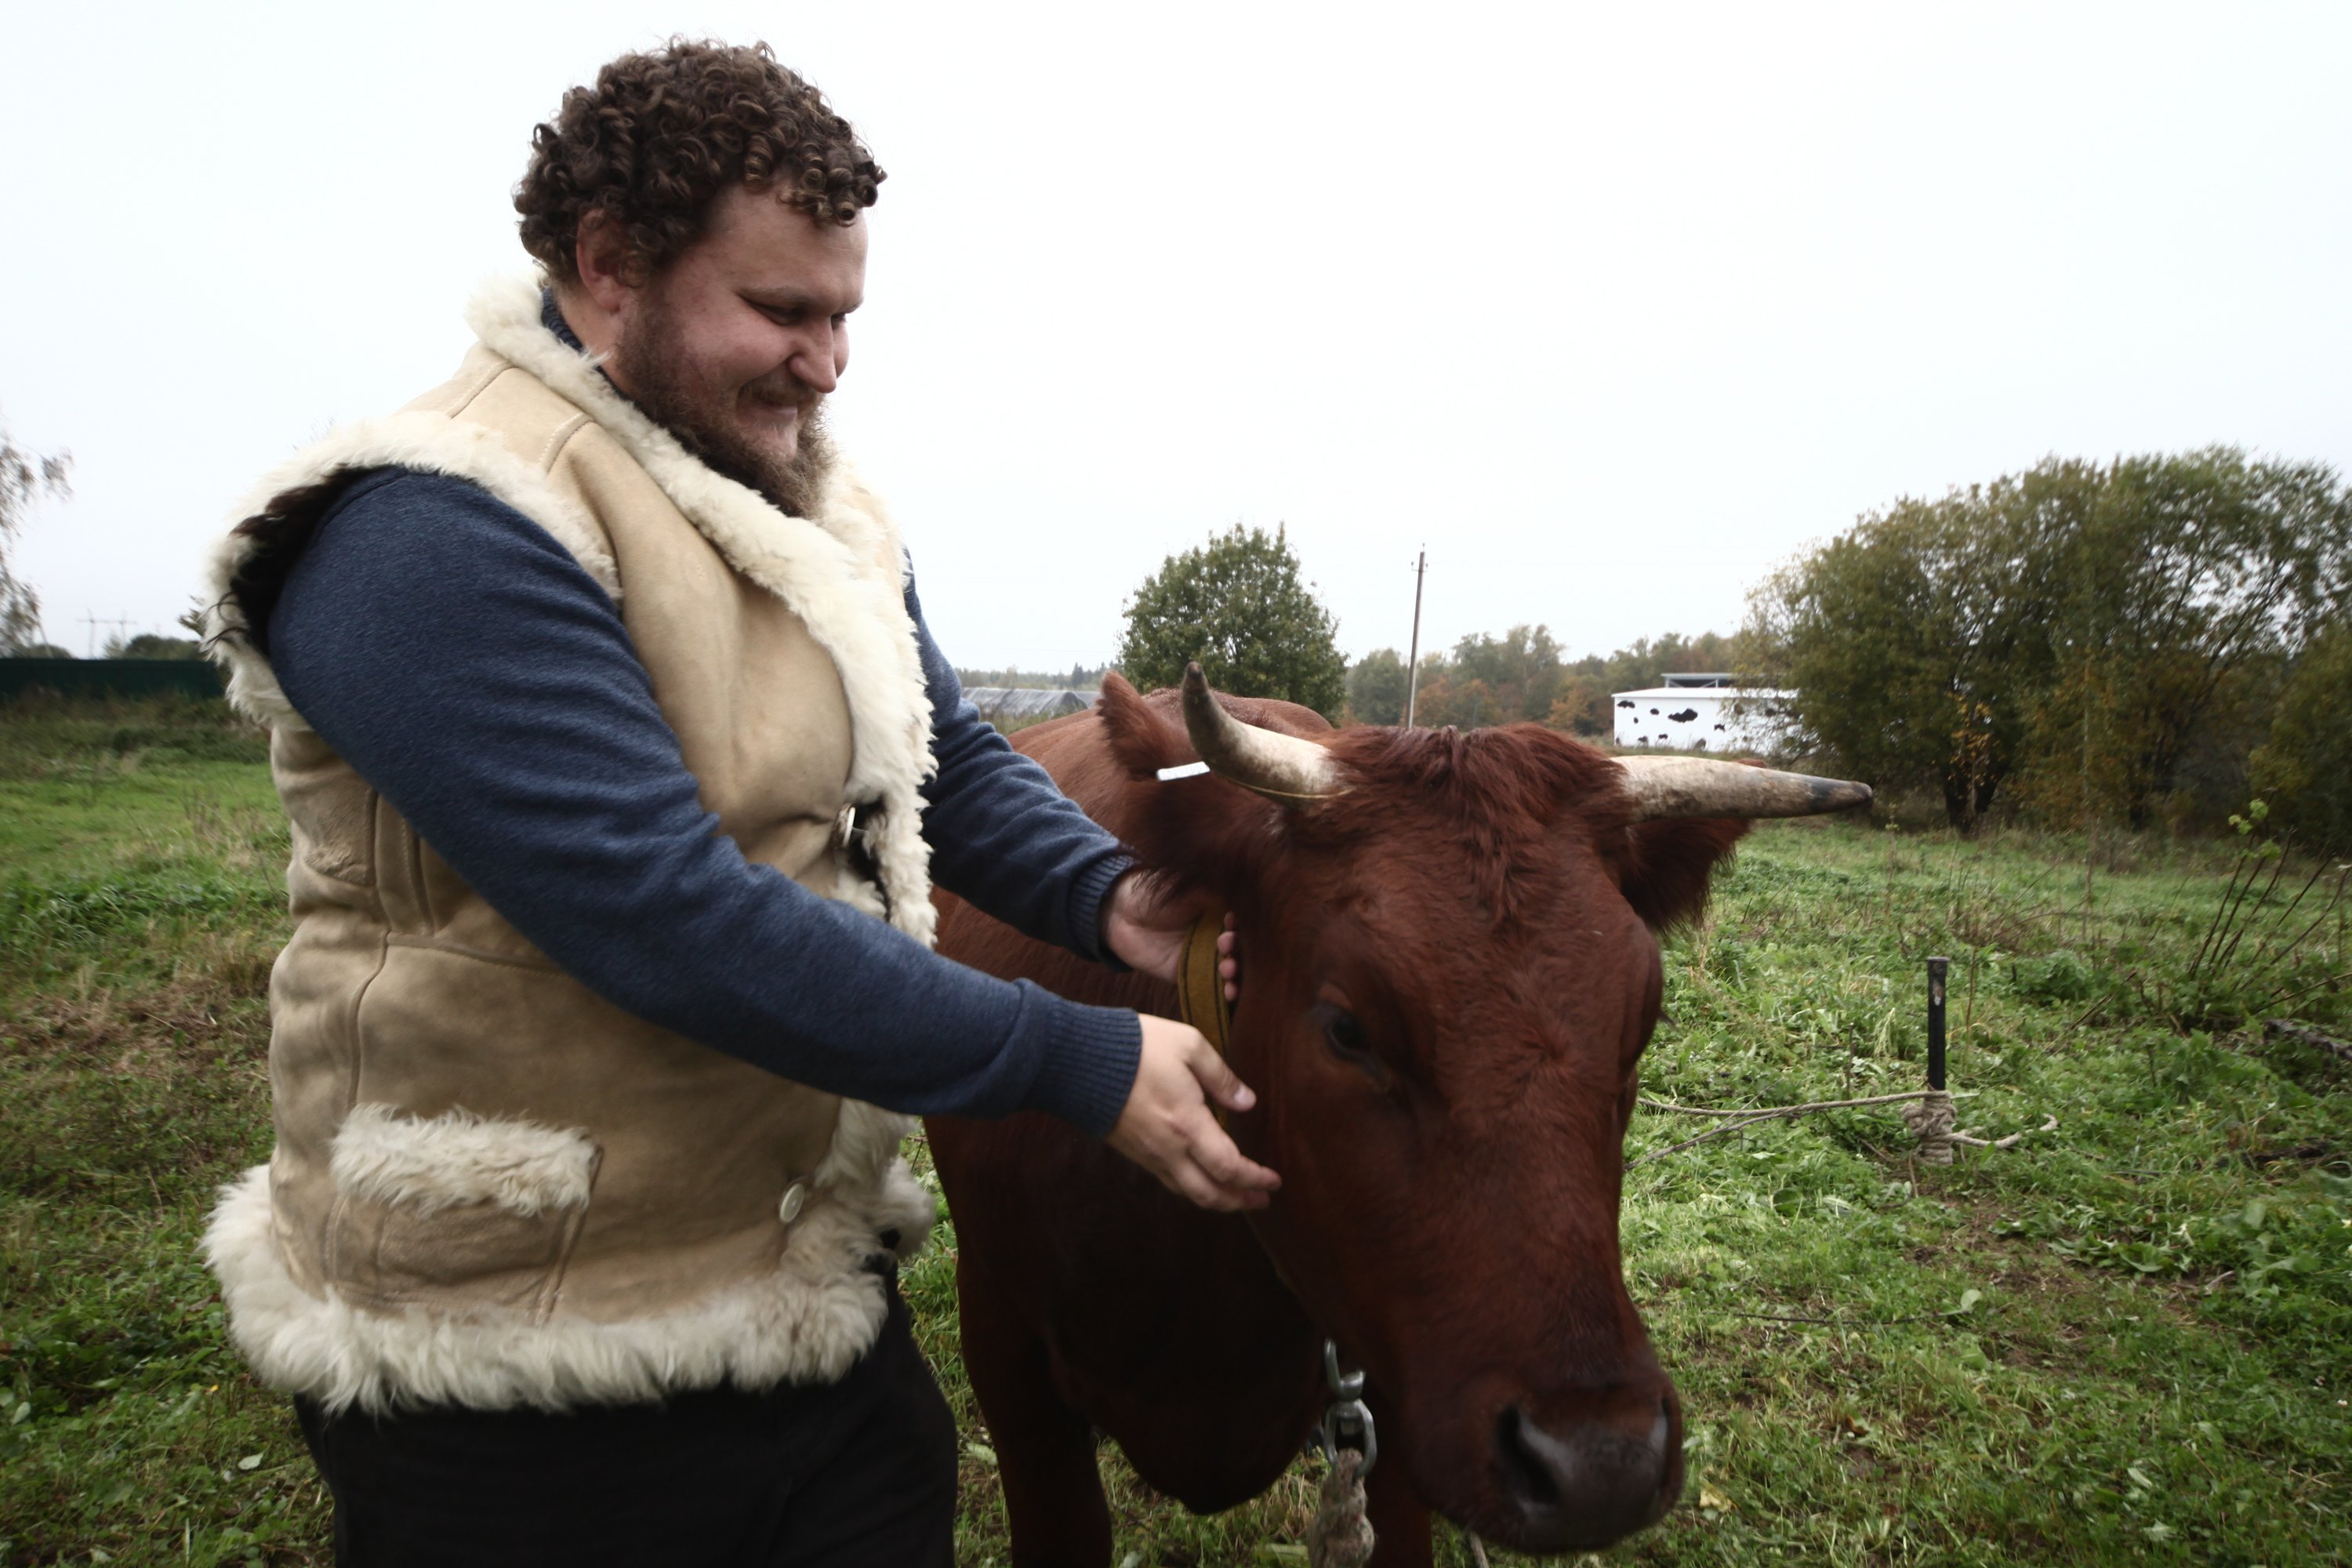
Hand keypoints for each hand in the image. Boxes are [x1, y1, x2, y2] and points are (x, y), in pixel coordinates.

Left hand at [1103, 871, 1241, 999]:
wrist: (1121, 916)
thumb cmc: (1156, 892)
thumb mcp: (1190, 886)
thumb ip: (1219, 892)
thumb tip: (1246, 892)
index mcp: (1222, 910)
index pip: (1246, 922)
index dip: (1245, 925)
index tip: (1232, 922)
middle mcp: (1219, 934)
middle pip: (1244, 947)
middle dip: (1240, 949)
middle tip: (1224, 945)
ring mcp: (1207, 956)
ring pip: (1233, 968)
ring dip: (1237, 972)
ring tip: (1228, 970)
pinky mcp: (1194, 976)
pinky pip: (1216, 987)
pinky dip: (1226, 991)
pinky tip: (1230, 992)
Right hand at [1106, 1016, 1281, 1211]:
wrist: (1076, 1059)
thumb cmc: (1136, 1046)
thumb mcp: (1189, 1045)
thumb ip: (1222, 1076)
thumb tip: (1247, 1103)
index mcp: (1187, 1124)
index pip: (1229, 1168)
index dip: (1255, 1179)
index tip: (1275, 1181)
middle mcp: (1168, 1148)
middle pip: (1210, 1193)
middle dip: (1239, 1201)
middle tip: (1261, 1201)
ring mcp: (1147, 1153)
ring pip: (1187, 1192)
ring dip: (1216, 1199)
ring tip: (1236, 1197)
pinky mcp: (1132, 1150)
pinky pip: (1168, 1179)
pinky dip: (1192, 1187)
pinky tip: (1200, 1177)